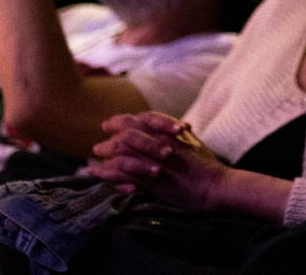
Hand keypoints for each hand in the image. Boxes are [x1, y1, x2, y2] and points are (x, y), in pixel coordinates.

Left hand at [87, 112, 226, 210]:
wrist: (213, 185)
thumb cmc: (205, 162)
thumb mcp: (191, 139)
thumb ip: (175, 129)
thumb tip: (165, 122)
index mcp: (165, 132)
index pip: (136, 120)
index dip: (119, 121)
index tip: (108, 125)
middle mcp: (157, 144)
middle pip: (124, 136)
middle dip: (107, 141)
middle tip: (97, 147)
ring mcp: (153, 163)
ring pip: (120, 155)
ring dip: (104, 158)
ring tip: (92, 165)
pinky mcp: (151, 182)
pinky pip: (123, 176)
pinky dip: (108, 175)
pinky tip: (99, 177)